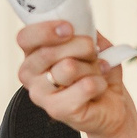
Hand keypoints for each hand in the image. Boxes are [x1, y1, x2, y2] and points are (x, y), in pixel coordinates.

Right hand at [15, 21, 136, 137]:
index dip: (46, 31)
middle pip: (49, 51)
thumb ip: (82, 31)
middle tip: (93, 53)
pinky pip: (84, 86)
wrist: (111, 105)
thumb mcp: (92, 43)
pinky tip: (99, 87)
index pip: (25, 37)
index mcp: (32, 53)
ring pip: (68, 67)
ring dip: (92, 67)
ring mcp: (40, 95)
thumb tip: (79, 26)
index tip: (69, 28)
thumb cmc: (97, 71)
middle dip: (81, 46)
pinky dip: (100, 83)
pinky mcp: (56, 110)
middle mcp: (29, 74)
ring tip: (96, 73)